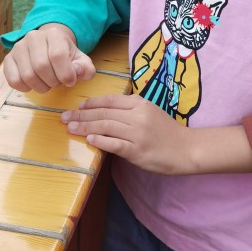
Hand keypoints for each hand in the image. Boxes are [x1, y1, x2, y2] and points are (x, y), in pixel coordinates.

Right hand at [3, 23, 95, 92]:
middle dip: (53, 82)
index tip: (70, 81)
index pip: (57, 56)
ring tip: (47, 83)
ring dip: (41, 87)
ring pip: (27, 76)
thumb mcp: (81, 60)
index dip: (65, 74)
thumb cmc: (66, 55)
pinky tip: (33, 84)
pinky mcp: (9, 59)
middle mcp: (33, 37)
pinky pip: (13, 80)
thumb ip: (85, 68)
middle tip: (58, 82)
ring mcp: (19, 47)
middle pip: (41, 67)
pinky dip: (25, 88)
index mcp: (54, 34)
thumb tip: (76, 72)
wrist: (48, 45)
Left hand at [61, 94, 188, 174]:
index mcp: (140, 104)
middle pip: (104, 112)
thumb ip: (131, 110)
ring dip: (85, 127)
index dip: (92, 102)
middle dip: (81, 115)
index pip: (110, 100)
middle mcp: (138, 115)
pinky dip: (100, 140)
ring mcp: (137, 133)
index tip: (78, 107)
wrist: (187, 148)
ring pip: (106, 126)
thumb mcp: (151, 112)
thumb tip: (106, 111)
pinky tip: (89, 139)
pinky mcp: (137, 150)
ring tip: (70, 128)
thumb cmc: (167, 132)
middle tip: (64, 117)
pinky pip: (114, 144)